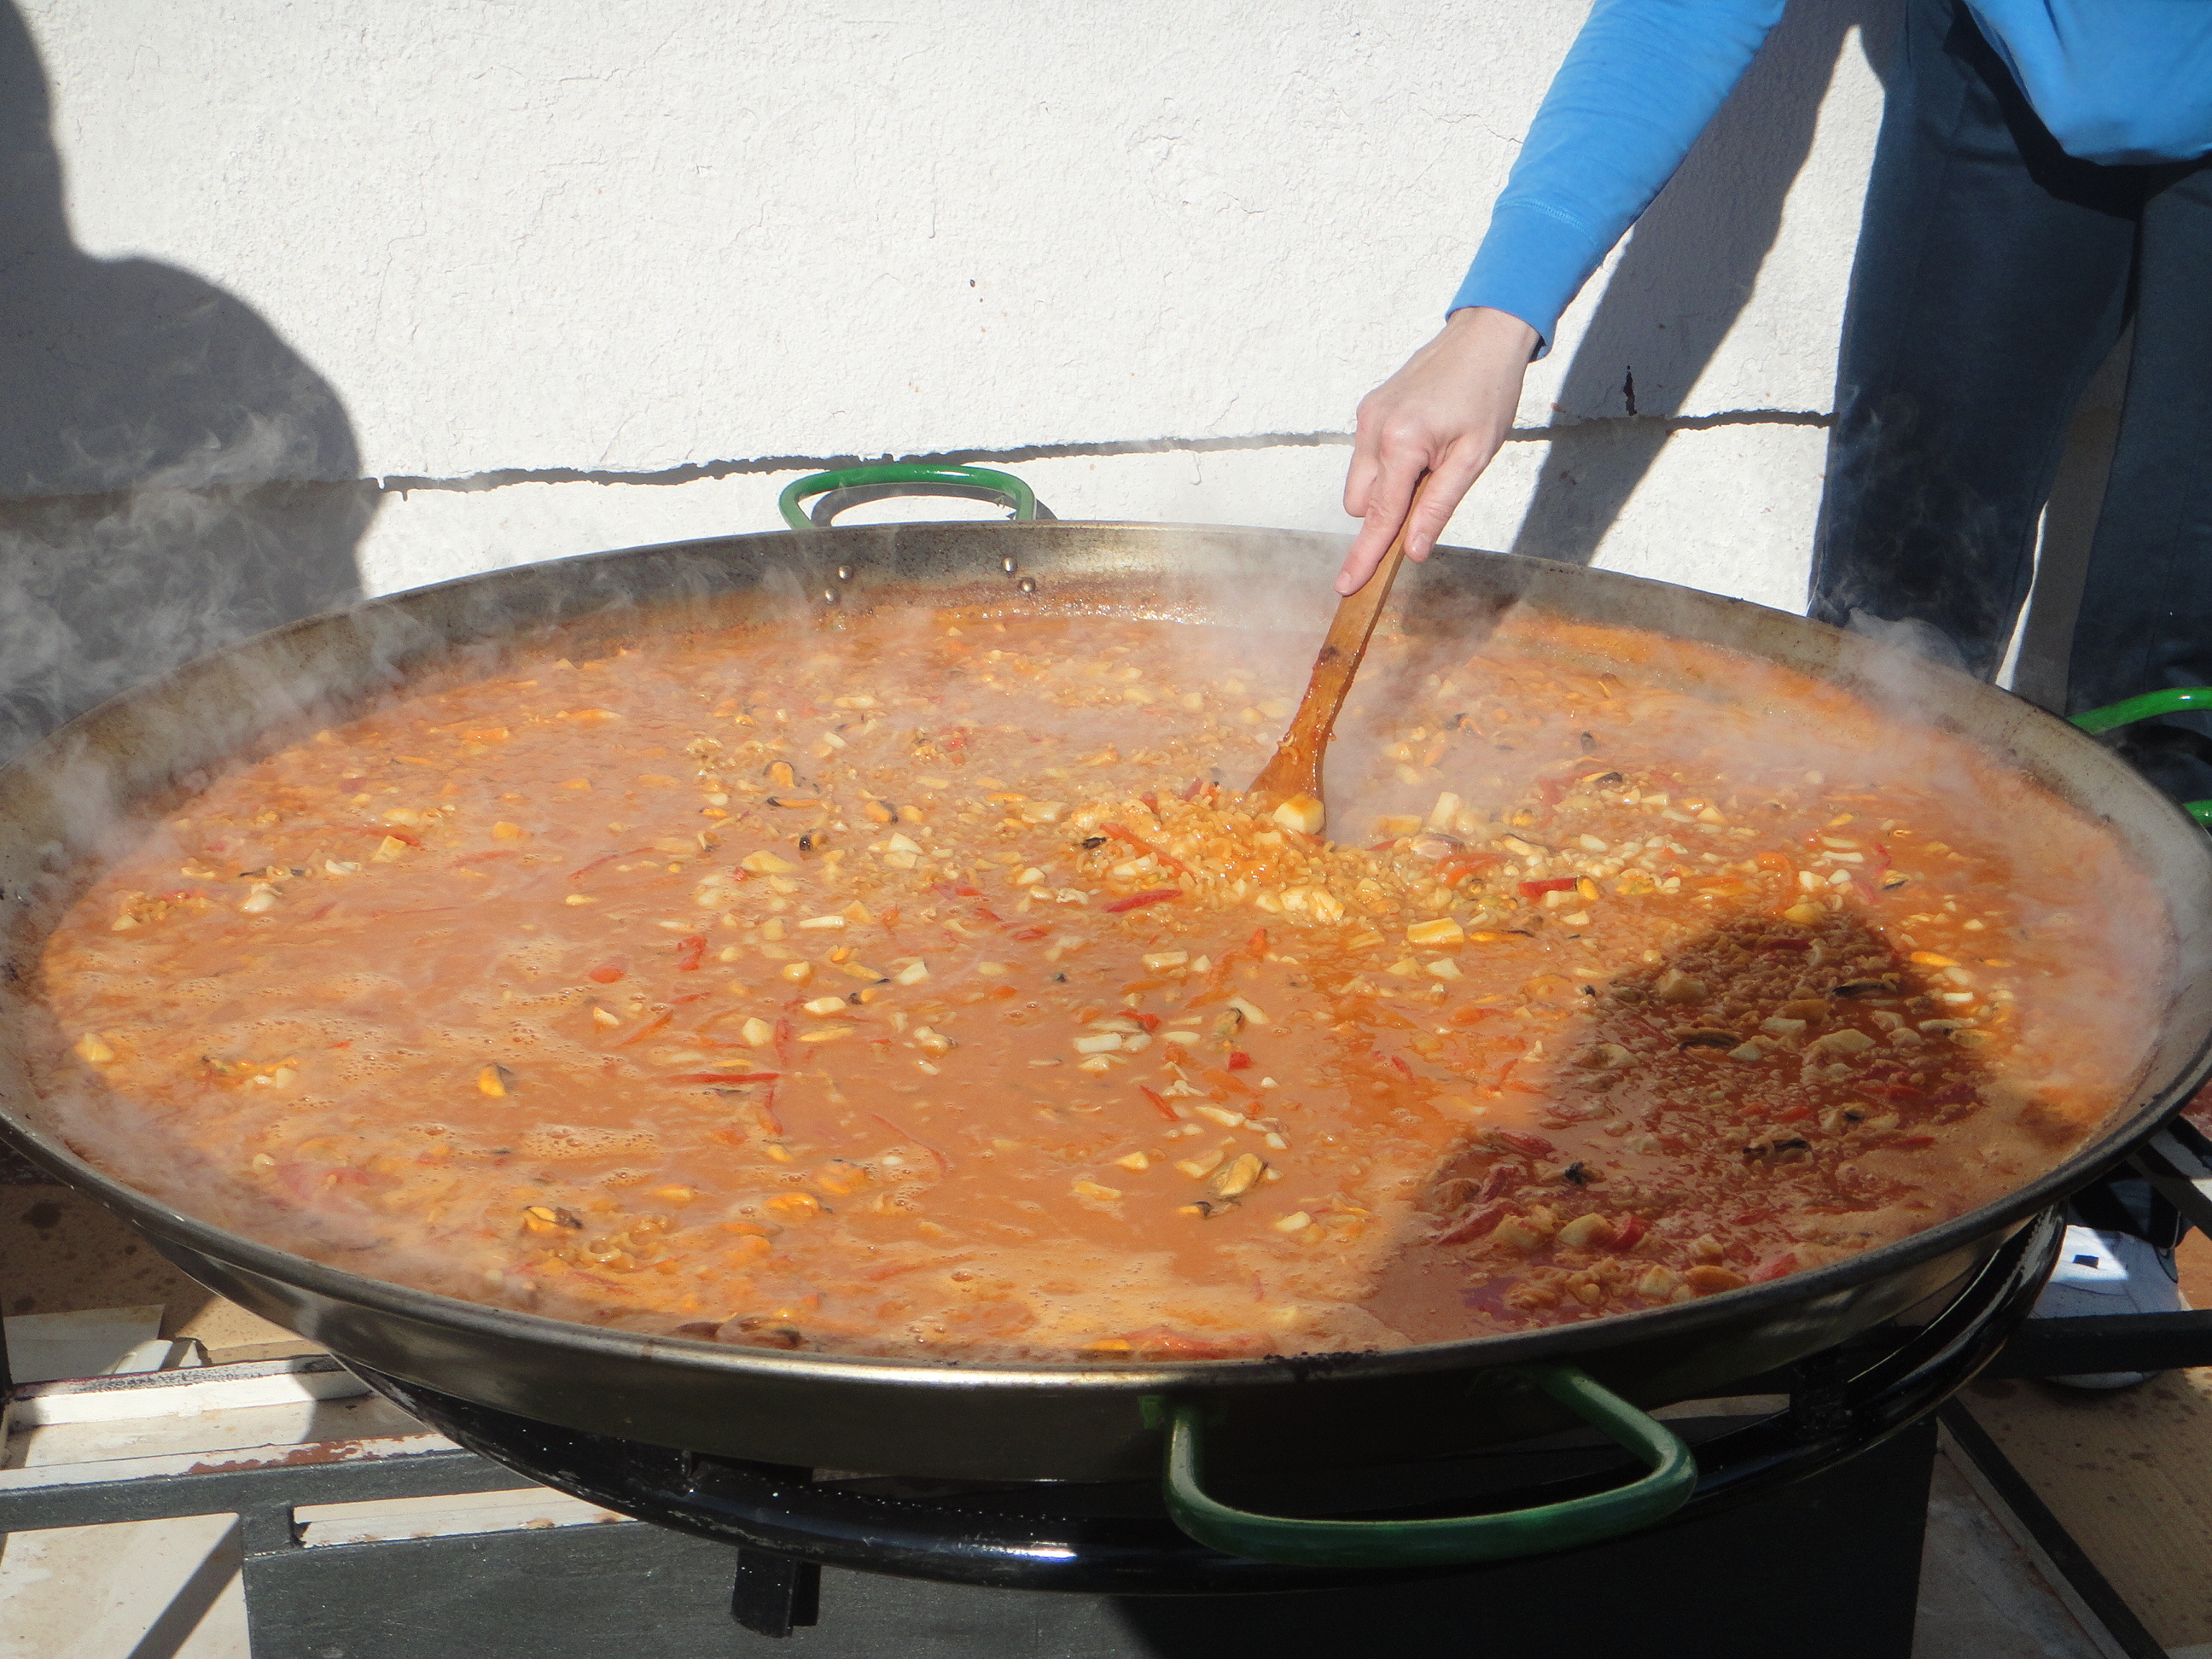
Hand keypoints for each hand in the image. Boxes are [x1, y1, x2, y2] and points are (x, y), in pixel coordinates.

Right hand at [1337, 307, 1538, 594]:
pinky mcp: (1368, 408)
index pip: (1378, 517)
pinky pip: (1366, 456)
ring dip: (1387, 489)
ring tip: (1433, 459)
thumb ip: (1438, 507)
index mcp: (1401, 443)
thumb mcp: (1473, 457)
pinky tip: (1422, 443)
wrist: (1484, 337)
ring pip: (1360, 482)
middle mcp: (1373, 429)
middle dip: (1387, 513)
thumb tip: (1413, 551)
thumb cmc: (1487, 393)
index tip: (1347, 587)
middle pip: (1361, 505)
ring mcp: (1367, 417)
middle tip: (1434, 487)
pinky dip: (1387, 465)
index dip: (1365, 556)